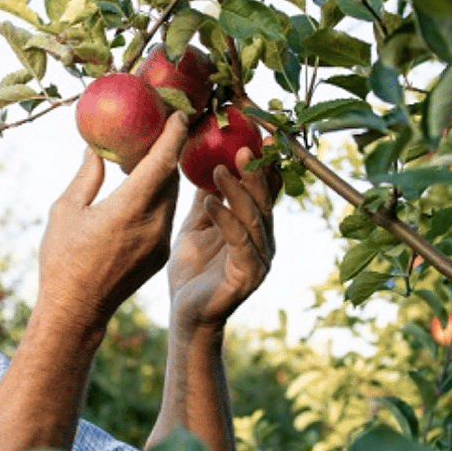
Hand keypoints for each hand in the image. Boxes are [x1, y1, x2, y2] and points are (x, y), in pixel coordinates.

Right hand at [36, 113, 188, 327]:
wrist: (77, 312)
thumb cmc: (62, 260)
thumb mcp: (66, 211)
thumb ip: (86, 176)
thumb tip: (94, 148)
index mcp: (128, 209)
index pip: (161, 163)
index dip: (173, 135)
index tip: (179, 113)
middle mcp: (152, 224)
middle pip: (171, 177)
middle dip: (170, 150)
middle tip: (162, 126)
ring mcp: (160, 242)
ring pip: (171, 197)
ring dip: (164, 174)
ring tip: (147, 155)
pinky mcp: (160, 254)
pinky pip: (166, 215)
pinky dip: (160, 196)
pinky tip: (143, 189)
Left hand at [168, 141, 277, 333]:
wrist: (186, 312)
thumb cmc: (193, 269)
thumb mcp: (198, 224)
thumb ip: (209, 198)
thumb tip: (207, 162)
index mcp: (255, 227)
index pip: (264, 191)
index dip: (265, 166)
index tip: (261, 138)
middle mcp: (264, 241)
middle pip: (264, 200)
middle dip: (255, 172)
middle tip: (243, 147)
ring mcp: (259, 259)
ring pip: (254, 218)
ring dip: (238, 191)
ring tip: (219, 169)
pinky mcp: (248, 276)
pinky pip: (240, 242)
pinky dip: (226, 220)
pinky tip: (210, 203)